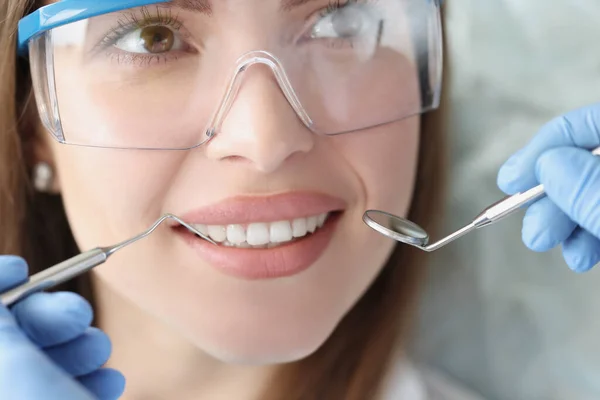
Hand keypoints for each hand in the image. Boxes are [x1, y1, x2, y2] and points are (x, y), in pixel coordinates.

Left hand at [0, 255, 124, 398]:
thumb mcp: (14, 366)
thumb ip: (0, 321)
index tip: (22, 268)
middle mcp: (2, 382)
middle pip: (17, 328)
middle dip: (52, 315)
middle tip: (80, 314)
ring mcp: (27, 395)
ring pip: (46, 356)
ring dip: (81, 344)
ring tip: (100, 351)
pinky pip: (69, 383)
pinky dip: (93, 376)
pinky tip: (109, 380)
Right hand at [497, 103, 599, 272]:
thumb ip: (591, 188)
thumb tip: (548, 165)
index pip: (583, 125)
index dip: (541, 151)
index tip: (510, 181)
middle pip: (584, 162)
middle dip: (550, 197)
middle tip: (532, 227)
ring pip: (592, 191)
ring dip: (564, 220)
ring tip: (546, 243)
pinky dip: (588, 233)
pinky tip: (579, 254)